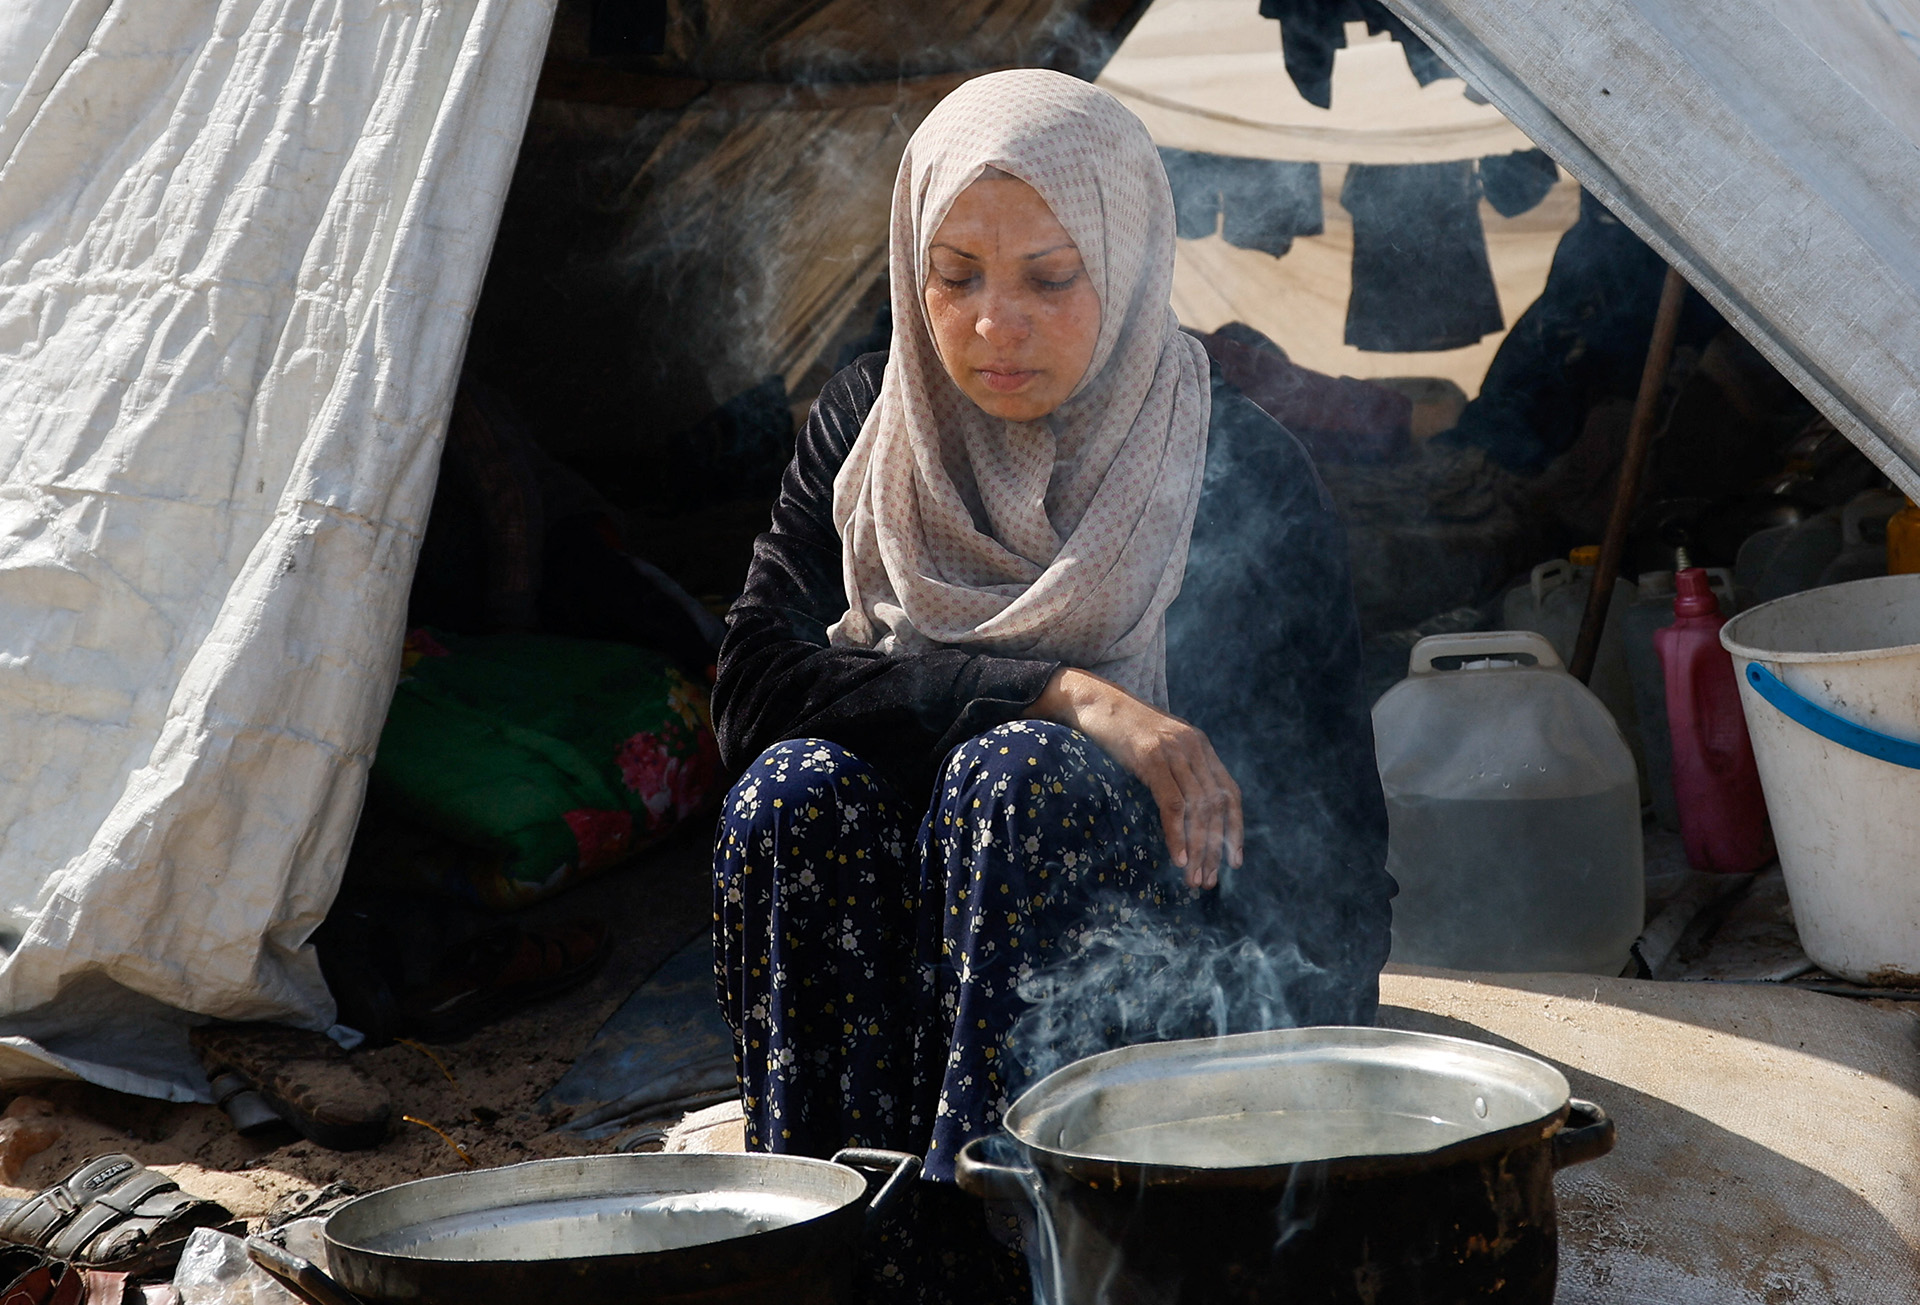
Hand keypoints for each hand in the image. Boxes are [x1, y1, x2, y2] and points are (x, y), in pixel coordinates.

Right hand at [1028, 667, 1243, 889]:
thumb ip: (1177, 769)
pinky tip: (1178, 857)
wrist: (1094, 700)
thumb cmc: (1121, 730)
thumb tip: (1185, 809)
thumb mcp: (1158, 747)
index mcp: (1200, 746)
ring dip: (1198, 849)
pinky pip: (1172, 804)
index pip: (1230, 793)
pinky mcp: (1151, 758)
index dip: (1235, 829)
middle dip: (1214, 849)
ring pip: (1198, 809)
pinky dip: (1177, 834)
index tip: (1233, 861)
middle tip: (1207, 882)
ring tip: (1192, 879)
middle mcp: (1194, 748)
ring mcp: (1173, 752)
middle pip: (1216, 806)